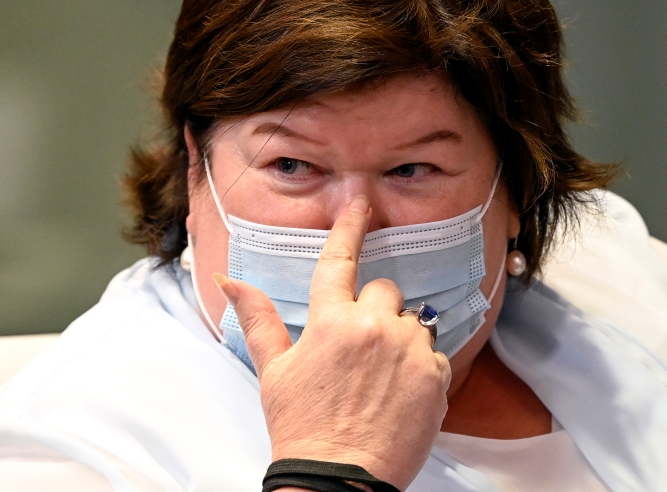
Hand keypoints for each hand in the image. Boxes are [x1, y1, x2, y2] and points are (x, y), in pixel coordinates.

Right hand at [214, 195, 451, 490]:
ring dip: (399, 339)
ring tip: (379, 379)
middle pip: (384, 290)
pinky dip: (421, 368)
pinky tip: (399, 394)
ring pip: (411, 321)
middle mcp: (373, 326)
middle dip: (374, 310)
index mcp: (330, 320)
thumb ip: (259, 318)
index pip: (340, 259)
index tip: (362, 204)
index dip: (351, 226)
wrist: (339, 480)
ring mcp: (407, 350)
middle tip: (358, 349)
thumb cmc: (301, 426)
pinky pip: (435, 354)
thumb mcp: (273, 370)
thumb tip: (230, 281)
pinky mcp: (436, 376)